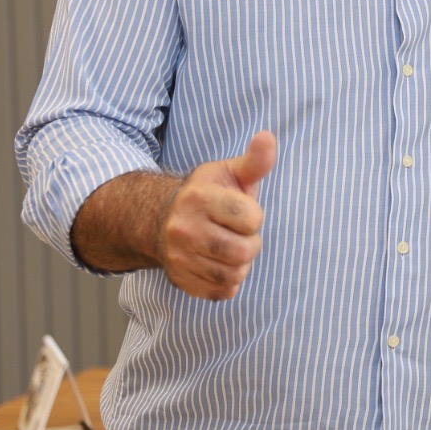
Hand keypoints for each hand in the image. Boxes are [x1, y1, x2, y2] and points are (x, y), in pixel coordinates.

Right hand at [154, 131, 276, 299]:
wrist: (162, 218)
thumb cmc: (210, 194)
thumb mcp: (231, 172)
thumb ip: (255, 161)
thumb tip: (268, 137)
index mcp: (198, 197)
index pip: (252, 219)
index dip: (255, 217)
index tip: (244, 212)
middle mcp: (183, 228)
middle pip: (244, 251)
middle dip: (252, 243)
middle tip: (241, 234)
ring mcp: (178, 256)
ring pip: (234, 274)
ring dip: (242, 264)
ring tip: (232, 249)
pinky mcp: (179, 279)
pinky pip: (222, 292)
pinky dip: (230, 282)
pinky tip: (221, 264)